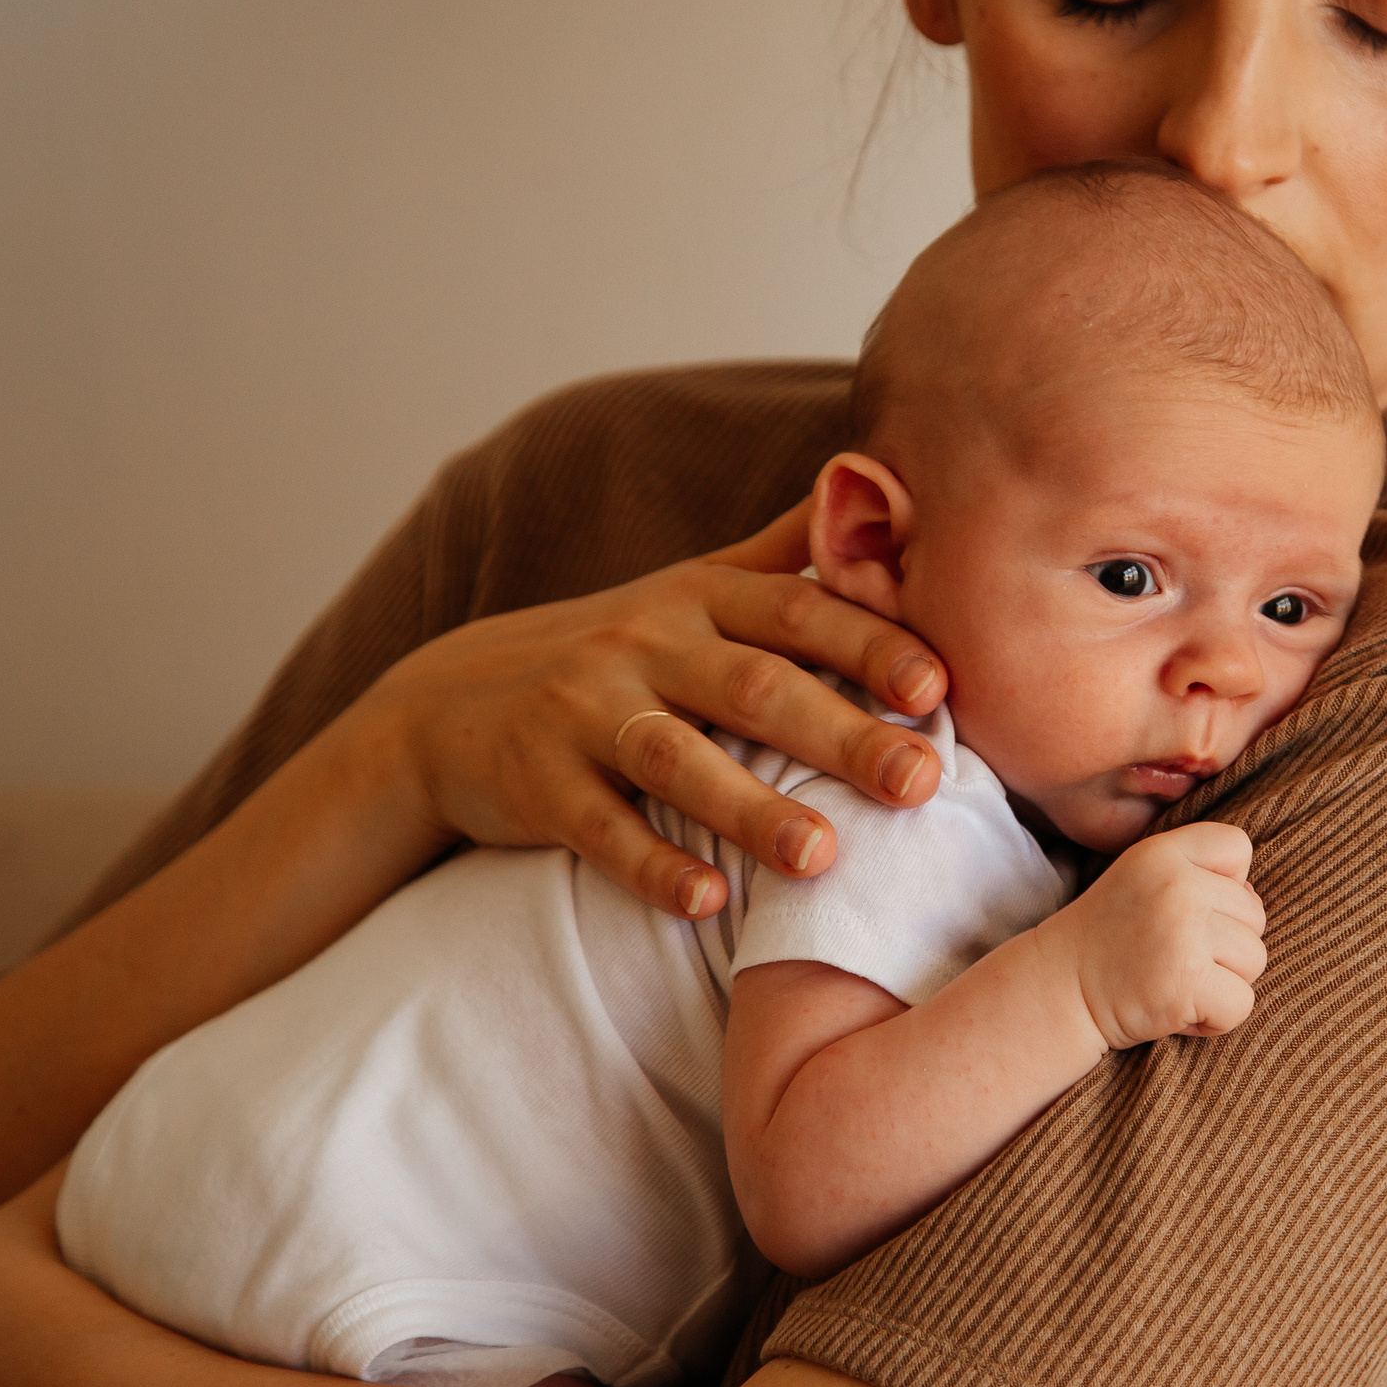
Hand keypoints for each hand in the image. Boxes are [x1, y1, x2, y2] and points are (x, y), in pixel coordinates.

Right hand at [345, 501, 946, 919]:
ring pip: (675, 759)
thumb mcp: (690, 587)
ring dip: (751, 807)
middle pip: (753, 686)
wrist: (446, 706)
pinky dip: (651, 865)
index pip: (796, 611)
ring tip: (823, 856)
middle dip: (842, 733)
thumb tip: (877, 484)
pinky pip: (598, 827)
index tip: (940, 686)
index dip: (868, 644)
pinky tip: (708, 902)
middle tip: (922, 782)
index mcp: (697, 597)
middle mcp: (643, 644)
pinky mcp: (536, 783)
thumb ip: (784, 551)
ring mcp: (582, 712)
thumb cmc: (612, 652)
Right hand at [1043, 824, 1267, 1048]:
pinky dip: (1215, 1019)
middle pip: (1253, 914)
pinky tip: (1177, 1010)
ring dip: (1223, 982)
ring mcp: (1183, 934)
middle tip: (1173, 957)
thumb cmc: (1108, 940)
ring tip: (1175, 981)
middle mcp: (1177, 886)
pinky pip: (1242, 1003)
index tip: (1190, 910)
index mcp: (1162, 853)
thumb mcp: (1141, 881)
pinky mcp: (1187, 983)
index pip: (1236, 846)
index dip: (1227, 882)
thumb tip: (1251, 895)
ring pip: (1254, 960)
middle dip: (1225, 945)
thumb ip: (1194, 873)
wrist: (1058, 992)